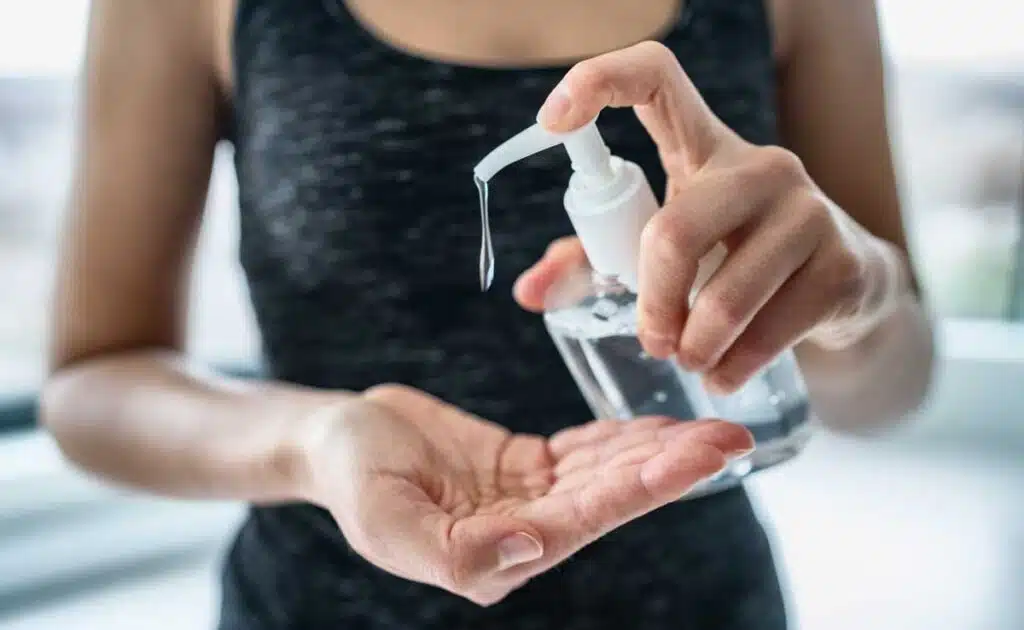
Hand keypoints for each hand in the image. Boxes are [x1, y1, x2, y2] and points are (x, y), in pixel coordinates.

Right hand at [298, 384, 751, 605]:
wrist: (334, 440)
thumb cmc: (351, 477)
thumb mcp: (384, 518)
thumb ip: (454, 553)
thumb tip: (532, 548)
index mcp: (497, 553)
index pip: (587, 520)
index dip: (645, 488)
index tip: (699, 460)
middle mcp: (525, 531)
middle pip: (612, 496)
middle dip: (672, 467)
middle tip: (733, 438)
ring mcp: (529, 497)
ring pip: (606, 472)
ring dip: (659, 449)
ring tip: (715, 427)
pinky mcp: (526, 466)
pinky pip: (584, 450)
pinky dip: (623, 436)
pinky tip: (661, 424)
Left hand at [514, 41, 908, 392]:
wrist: (846, 284)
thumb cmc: (733, 255)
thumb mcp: (669, 244)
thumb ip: (596, 256)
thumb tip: (529, 292)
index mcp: (704, 147)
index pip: (657, 79)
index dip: (600, 81)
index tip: (553, 121)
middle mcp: (761, 167)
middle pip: (675, 232)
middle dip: (652, 303)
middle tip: (652, 340)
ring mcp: (809, 212)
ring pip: (724, 295)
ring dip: (694, 346)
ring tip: (688, 360)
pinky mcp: (842, 264)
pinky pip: (771, 330)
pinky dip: (734, 366)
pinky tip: (724, 373)